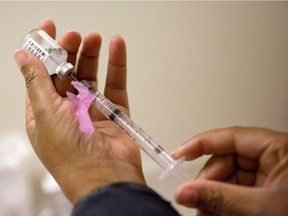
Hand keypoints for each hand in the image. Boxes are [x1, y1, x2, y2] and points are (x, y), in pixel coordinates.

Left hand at [14, 20, 145, 204]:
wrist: (105, 176)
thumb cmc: (70, 153)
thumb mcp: (46, 113)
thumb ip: (36, 82)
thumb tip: (21, 56)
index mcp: (45, 113)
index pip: (41, 76)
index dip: (43, 52)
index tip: (49, 30)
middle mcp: (67, 111)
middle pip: (67, 74)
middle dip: (69, 53)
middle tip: (75, 36)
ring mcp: (92, 111)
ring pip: (92, 77)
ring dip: (92, 56)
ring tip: (94, 38)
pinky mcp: (114, 113)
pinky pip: (115, 85)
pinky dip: (117, 66)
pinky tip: (117, 47)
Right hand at [172, 126, 287, 215]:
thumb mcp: (261, 208)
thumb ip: (220, 198)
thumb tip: (185, 191)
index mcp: (279, 148)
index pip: (229, 137)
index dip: (200, 144)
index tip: (179, 155)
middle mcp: (273, 157)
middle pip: (227, 159)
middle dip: (208, 182)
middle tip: (195, 200)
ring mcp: (270, 173)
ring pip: (230, 176)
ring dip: (214, 195)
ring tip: (205, 212)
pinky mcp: (268, 188)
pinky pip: (238, 189)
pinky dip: (225, 202)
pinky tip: (217, 213)